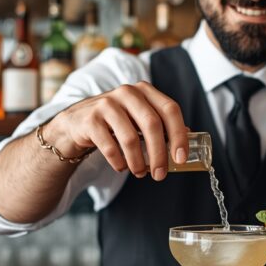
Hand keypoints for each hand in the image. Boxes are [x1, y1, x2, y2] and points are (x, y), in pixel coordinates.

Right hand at [44, 82, 188, 179]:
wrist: (77, 122)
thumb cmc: (116, 122)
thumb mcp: (139, 118)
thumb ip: (161, 123)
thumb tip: (189, 135)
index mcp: (145, 91)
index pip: (170, 109)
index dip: (178, 135)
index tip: (181, 158)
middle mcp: (127, 93)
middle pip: (152, 125)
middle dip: (159, 154)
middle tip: (160, 175)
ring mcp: (107, 104)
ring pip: (130, 138)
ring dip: (138, 162)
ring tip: (140, 173)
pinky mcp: (91, 119)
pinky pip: (110, 146)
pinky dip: (119, 162)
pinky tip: (121, 167)